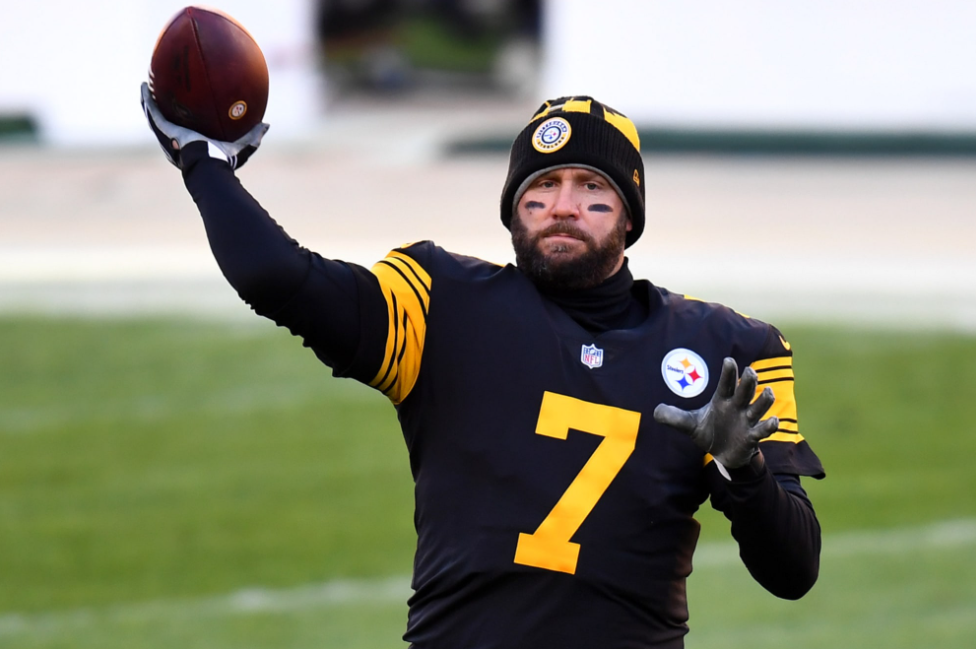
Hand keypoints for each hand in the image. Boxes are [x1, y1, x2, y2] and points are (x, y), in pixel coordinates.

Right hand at [140, 82, 268, 169]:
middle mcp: (178, 140)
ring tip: (145, 87)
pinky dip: (147, 100)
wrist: (210, 166)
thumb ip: (253, 136)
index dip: (182, 121)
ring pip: (155, 116)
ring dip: (148, 102)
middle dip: (162, 109)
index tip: (183, 110)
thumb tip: (266, 125)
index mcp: (193, 144)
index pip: (185, 131)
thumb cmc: (224, 161)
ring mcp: (170, 136)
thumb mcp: (242, 147)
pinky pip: (153, 113)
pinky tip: (144, 87)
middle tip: (158, 95)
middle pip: (166, 122)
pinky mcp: (165, 130)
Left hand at [654, 357, 777, 468]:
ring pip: (759, 407)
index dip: (728, 373)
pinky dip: (769, 426)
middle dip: (748, 381)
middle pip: (745, 391)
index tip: (729, 360)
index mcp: (722, 400)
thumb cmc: (708, 432)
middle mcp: (737, 407)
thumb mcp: (689, 425)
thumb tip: (655, 411)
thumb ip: (674, 417)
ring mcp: (747, 421)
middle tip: (750, 372)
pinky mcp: (752, 436)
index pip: (726, 384)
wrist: (722, 454)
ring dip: (764, 400)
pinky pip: (763, 430)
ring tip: (768, 391)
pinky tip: (773, 420)